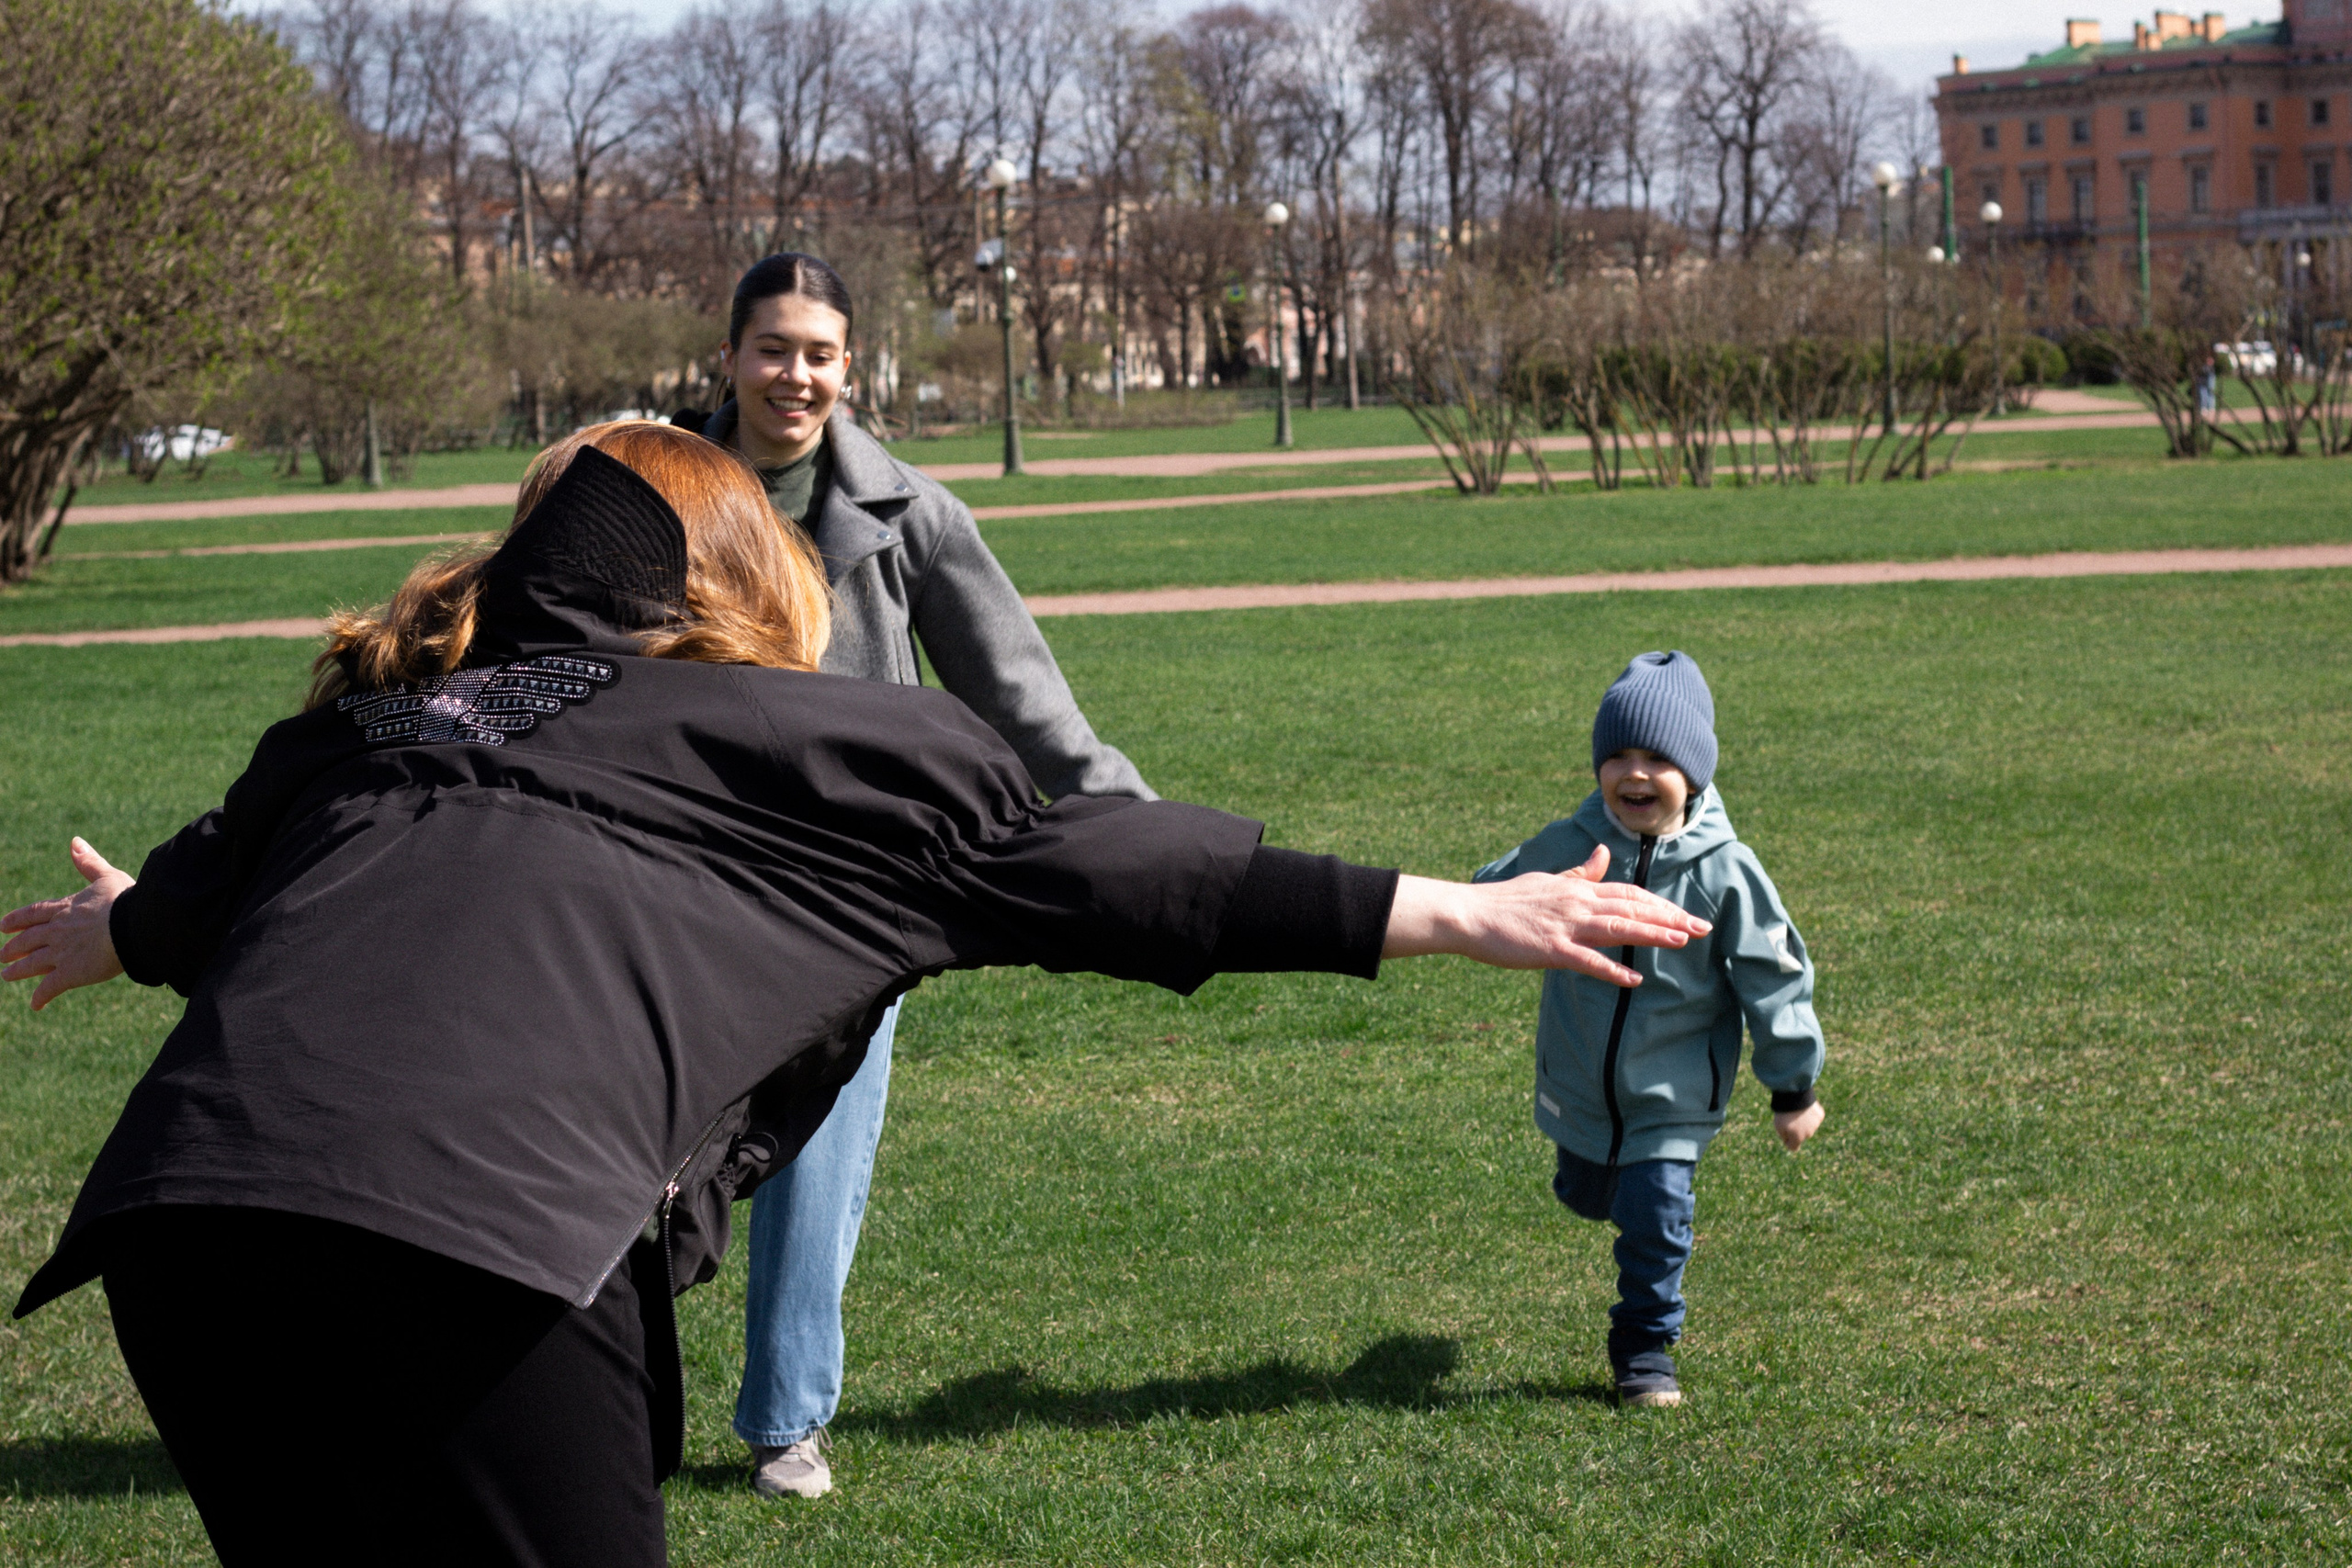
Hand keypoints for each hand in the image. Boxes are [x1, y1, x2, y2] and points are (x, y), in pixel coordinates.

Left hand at [1, 838, 132, 1010]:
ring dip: (17, 971)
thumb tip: (74, 842)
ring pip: (31, 964)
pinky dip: (40, 997)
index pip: (34, 913)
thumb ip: (89, 863)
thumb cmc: (125, 900)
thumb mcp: (107, 876)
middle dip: (13, 948)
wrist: (133, 926)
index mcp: (65, 908)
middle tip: (1, 955)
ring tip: (6, 976)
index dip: (17, 919)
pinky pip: (49, 988)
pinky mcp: (70, 974)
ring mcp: (60, 954)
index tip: (3, 925)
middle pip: (28, 940)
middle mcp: (57, 931)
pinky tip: (34, 1005)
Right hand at [1382, 845, 1710, 985]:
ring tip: (1682, 941)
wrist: (1469, 913)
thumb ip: (1580, 872)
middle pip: (1632, 908)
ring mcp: (1564, 925)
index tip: (1686, 915)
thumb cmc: (1506, 901)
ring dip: (1652, 934)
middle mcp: (1577, 903)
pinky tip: (1634, 980)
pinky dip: (1611, 969)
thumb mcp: (1548, 880)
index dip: (1660, 904)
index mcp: (1578, 889)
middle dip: (1669, 918)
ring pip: (1617, 928)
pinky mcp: (1550, 949)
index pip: (1629, 894)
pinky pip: (1587, 961)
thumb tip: (1603, 854)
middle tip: (1702, 927)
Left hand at [1774, 1100, 1824, 1151]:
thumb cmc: (1784, 1112)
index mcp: (1797, 1138)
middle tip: (1790, 1119)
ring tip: (1797, 1112)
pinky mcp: (1820, 1115)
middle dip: (1796, 1130)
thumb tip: (1788, 1140)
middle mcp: (1808, 1134)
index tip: (1785, 1137)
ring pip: (1808, 1126)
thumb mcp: (1778, 1125)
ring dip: (1804, 1122)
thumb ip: (1783, 1136)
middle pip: (1801, 1136)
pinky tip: (1805, 1108)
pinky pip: (1814, 1118)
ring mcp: (1816, 1125)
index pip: (1793, 1147)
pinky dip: (1810, 1114)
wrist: (1795, 1096)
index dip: (1788, 1143)